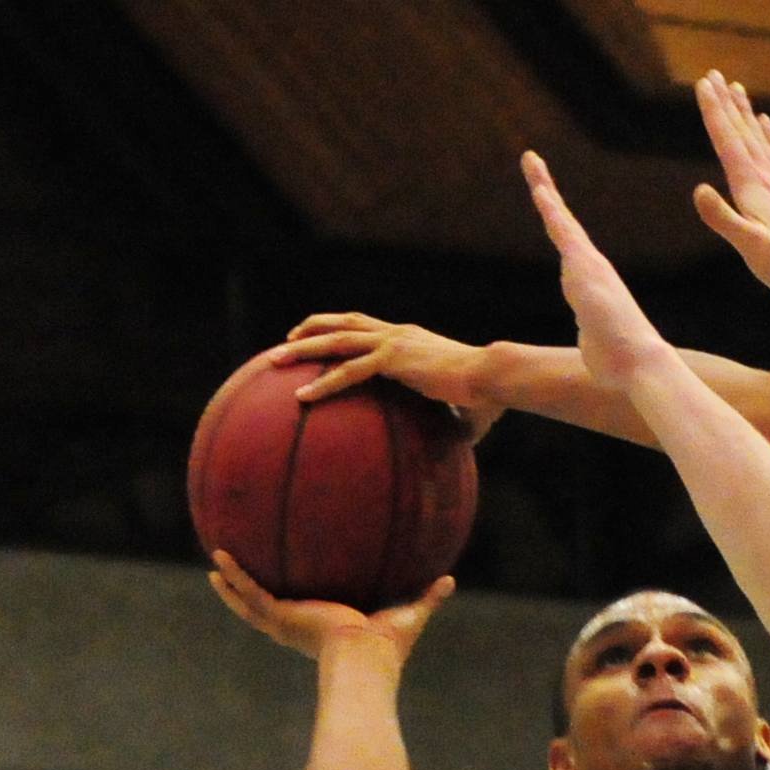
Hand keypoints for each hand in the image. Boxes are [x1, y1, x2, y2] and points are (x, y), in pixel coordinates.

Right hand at [209, 551, 454, 665]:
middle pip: (266, 611)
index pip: (302, 617)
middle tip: (235, 580)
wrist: (367, 660)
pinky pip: (251, 593)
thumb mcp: (409, 613)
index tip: (288, 593)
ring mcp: (286, 625)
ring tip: (213, 565)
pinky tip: (218, 559)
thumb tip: (451, 579)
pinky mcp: (281, 618)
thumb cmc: (388, 648)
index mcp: (322, 631)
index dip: (292, 606)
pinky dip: (235, 577)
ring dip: (231, 585)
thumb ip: (427, 596)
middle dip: (250, 596)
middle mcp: (299, 629)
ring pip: (249, 603)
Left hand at [274, 315, 502, 438]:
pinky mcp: (393, 359)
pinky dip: (324, 383)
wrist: (494, 378)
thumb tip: (465, 446)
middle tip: (285, 341)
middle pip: (344, 323)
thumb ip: (459, 423)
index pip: (367, 327)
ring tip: (275, 359)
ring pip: (337, 340)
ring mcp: (393, 342)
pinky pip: (349, 372)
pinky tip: (302, 396)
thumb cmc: (490, 396)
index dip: (340, 329)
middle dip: (312, 329)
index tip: (318, 338)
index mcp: (410, 339)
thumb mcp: (469, 411)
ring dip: (303, 348)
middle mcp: (398, 334)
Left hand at [520, 151, 672, 394]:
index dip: (555, 221)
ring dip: (544, 189)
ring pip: (560, 220)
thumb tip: (590, 335)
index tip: (544, 198)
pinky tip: (539, 188)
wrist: (639, 365)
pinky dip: (551, 207)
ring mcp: (589, 266)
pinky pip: (563, 231)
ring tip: (531, 162)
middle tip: (531, 161)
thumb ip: (589, 330)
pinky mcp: (585, 268)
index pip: (568, 248)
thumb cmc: (619, 363)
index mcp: (591, 284)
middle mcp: (591, 268)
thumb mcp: (595, 343)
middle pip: (563, 224)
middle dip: (547, 193)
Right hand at [692, 72, 769, 300]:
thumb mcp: (750, 247)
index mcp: (753, 187)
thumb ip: (723, 218)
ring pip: (760, 139)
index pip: (728, 142)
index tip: (703, 84)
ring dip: (745, 114)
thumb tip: (700, 190)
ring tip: (737, 90)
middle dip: (726, 104)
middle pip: (743, 133)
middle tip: (713, 75)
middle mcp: (769, 178)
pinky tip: (766, 124)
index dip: (714, 112)